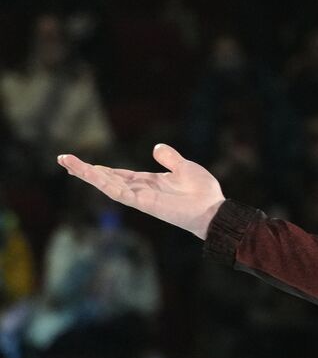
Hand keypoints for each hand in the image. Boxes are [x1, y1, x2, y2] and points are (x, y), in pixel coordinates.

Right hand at [56, 144, 225, 239]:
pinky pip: (119, 192)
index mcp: (147, 182)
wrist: (213, 209)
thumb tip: (156, 147)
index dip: (100, 169)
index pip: (117, 175)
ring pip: (107, 185)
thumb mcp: (184, 168)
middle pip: (106, 179)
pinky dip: (104, 182)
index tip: (81, 161)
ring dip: (88, 174)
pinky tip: (90, 173)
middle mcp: (140, 190)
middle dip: (85, 170)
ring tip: (67, 162)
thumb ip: (170, 158)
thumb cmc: (203, 192)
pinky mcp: (143, 203)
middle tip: (63, 159)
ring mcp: (140, 197)